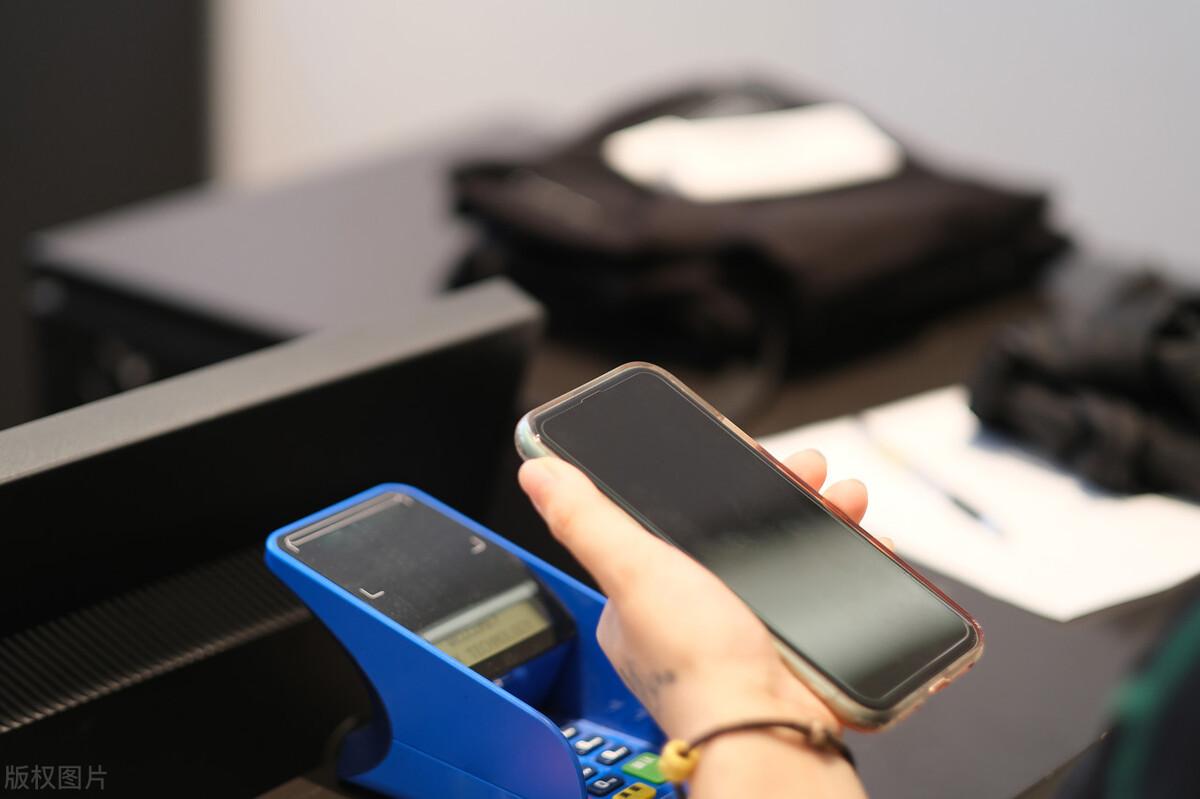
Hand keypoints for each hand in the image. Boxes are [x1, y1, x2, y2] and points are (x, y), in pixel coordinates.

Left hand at [518, 450, 868, 740]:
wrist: (766, 729)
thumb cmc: (695, 663)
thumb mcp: (632, 571)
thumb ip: (586, 519)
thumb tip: (538, 473)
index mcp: (645, 597)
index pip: (675, 520)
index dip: (715, 484)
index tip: (750, 456)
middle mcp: (693, 614)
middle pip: (739, 534)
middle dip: (782, 494)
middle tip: (808, 471)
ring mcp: (745, 630)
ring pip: (785, 558)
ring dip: (820, 517)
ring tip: (845, 497)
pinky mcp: (790, 646)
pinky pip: (820, 591)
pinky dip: (845, 562)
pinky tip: (863, 541)